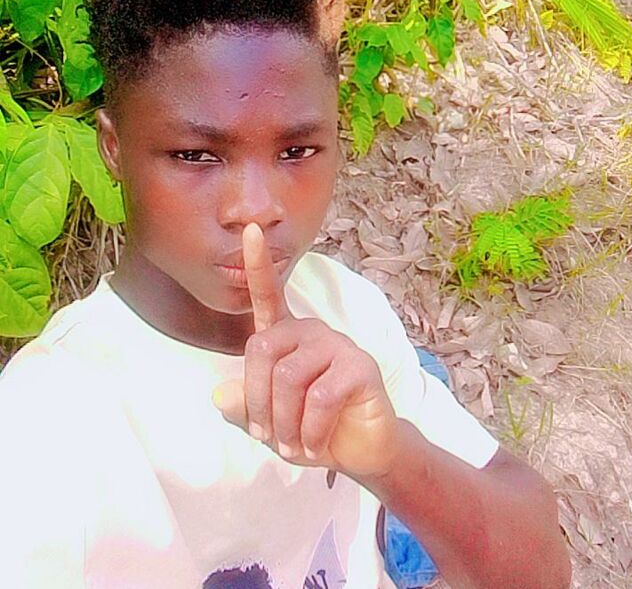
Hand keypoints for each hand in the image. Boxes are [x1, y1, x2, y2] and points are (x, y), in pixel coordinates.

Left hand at [212, 223, 399, 477]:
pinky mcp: (360, 366)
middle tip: (268, 437)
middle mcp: (310, 332)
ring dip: (284, 425)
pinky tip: (316, 444)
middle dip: (258, 402)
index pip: (268, 294)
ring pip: (288, 378)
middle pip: (263, 351)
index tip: (249, 229)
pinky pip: (321, 397)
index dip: (257, 264)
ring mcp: (337, 345)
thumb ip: (243, 405)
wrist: (359, 453)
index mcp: (286, 336)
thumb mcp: (267, 423)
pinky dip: (311, 431)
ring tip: (294, 446)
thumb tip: (220, 393)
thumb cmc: (309, 429)